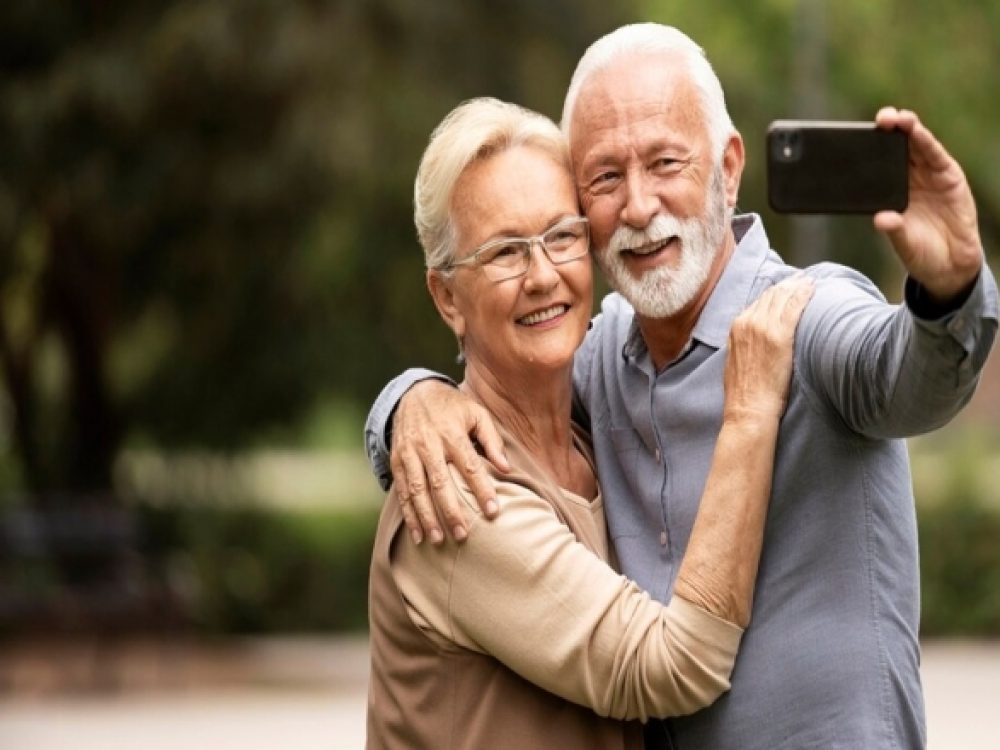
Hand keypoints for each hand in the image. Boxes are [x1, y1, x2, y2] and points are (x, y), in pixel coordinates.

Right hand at [389, 380, 508, 544]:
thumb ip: (492, 440)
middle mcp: (428, 444)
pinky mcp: (397, 460)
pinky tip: (418, 533)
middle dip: (451, 511)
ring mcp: (409, 453)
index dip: (482, 490)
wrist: (414, 392)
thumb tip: (506, 469)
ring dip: (427, 517)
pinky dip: (409, 514)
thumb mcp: (477, 413)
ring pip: (417, 490)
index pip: (470, 466)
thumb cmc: (453, 406)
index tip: (493, 512)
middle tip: (463, 536)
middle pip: (440, 483)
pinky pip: (402, 491)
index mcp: (452, 433)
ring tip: (438, 540)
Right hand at [723, 276, 814, 420]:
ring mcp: (763, 327)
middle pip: (771, 295)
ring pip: (783, 297)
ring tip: (810, 281)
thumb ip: (746, 344)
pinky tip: (813, 288)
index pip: (758, 302)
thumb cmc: (746, 392)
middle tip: (802, 279)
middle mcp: (747, 322)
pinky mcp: (780, 335)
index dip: (775, 293)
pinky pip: (794, 306)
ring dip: (797, 286)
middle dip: (787, 285)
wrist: (748, 408)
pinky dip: (804, 294)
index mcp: (736, 328)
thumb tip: (758, 342)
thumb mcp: (737, 361)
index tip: (787, 288)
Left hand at [873, 107, 982, 303]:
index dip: (870, 149)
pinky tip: (917, 132)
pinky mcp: (949, 178)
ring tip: (897, 118)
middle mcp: (910, 179)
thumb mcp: (902, 242)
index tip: (854, 137)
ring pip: (917, 146)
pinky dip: (927, 142)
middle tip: (880, 119)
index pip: (879, 164)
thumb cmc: (920, 252)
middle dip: (888, 130)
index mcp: (893, 191)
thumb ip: (892, 228)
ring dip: (908, 129)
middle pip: (897, 148)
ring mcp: (930, 176)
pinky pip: (936, 156)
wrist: (950, 266)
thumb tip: (879, 218)